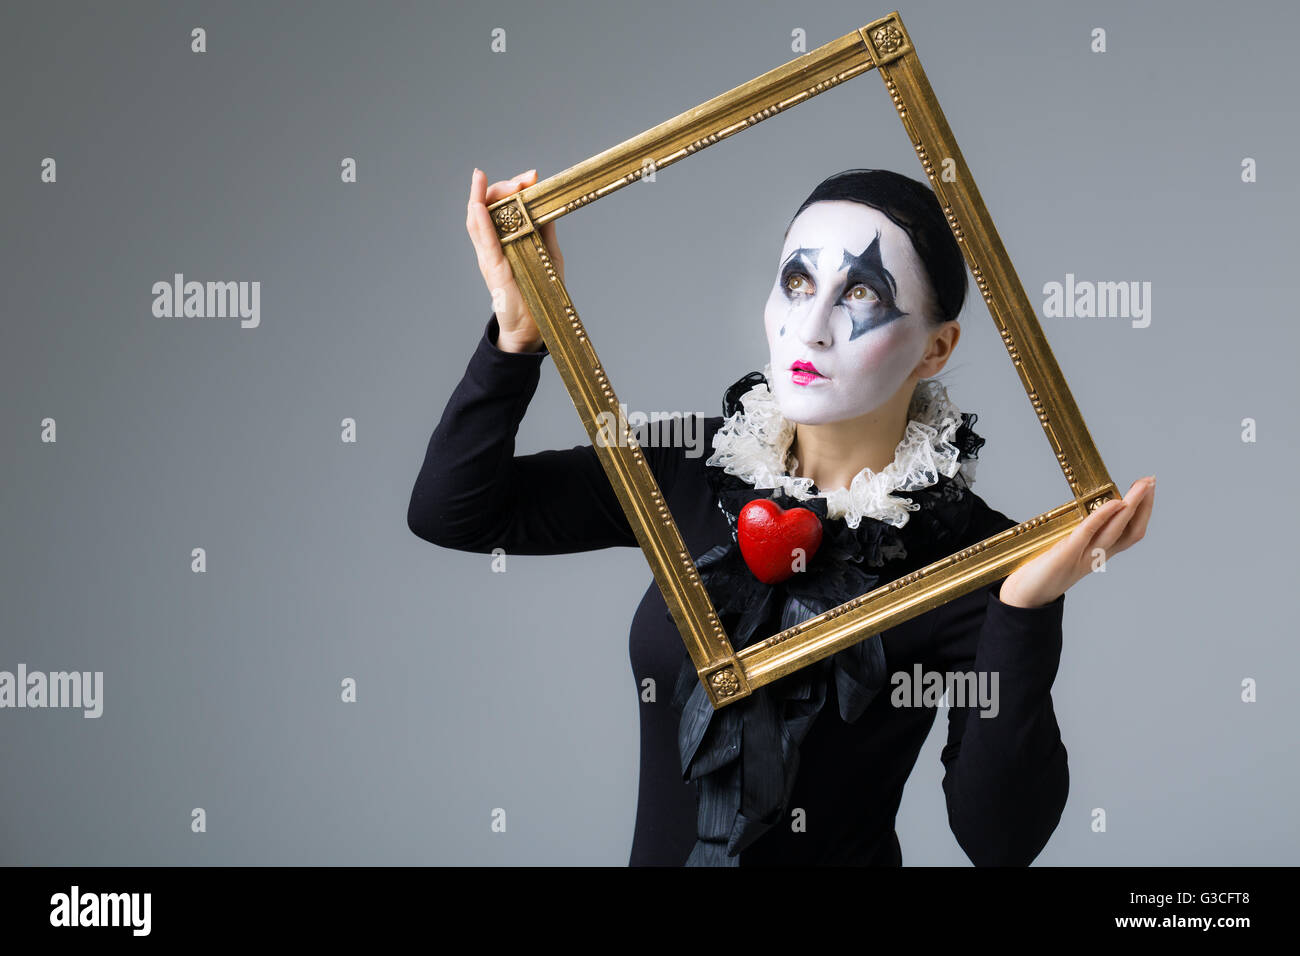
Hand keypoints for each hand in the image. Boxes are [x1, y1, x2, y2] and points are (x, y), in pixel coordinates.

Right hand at [465, 167, 564, 352]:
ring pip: (477, 220)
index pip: (499, 207)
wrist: (532, 329)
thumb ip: (543, 231)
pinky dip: (480, 223)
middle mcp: (492, 247)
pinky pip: (484, 243)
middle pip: (485, 208)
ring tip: (485, 179)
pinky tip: (478, 206)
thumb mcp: (544, 254)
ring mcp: (490, 258)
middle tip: (523, 179)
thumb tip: (546, 205)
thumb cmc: (537, 293)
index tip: (530, 177)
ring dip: (482, 196)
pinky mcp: (494, 270)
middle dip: (500, 187)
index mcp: (503, 242)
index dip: (512, 188)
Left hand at [998, 475, 1155, 608]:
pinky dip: (1102, 517)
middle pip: (1129, 531)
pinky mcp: (1065, 555)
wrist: (1022, 598)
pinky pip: (1087, 533)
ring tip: (1142, 486)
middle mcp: (1095, 558)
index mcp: (1097, 556)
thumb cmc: (1039, 573)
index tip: (1146, 489)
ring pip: (1116, 531)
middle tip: (1151, 481)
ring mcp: (1083, 558)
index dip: (1141, 512)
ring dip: (1132, 506)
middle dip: (1143, 505)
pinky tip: (1114, 502)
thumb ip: (1076, 535)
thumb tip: (1084, 510)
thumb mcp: (1064, 550)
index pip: (1129, 533)